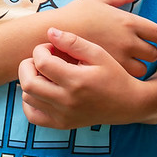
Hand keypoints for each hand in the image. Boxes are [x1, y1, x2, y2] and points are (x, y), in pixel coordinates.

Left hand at [19, 29, 141, 129]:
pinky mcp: (61, 124)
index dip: (40, 50)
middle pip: (28, 83)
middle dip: (28, 65)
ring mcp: (63, 115)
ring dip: (30, 81)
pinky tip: (41, 90)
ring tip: (45, 73)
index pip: (41, 62)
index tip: (51, 47)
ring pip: (28, 97)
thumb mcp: (99, 54)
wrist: (129, 104)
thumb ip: (73, 42)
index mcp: (77, 81)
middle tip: (41, 59)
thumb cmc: (114, 75)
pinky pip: (32, 116)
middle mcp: (67, 101)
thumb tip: (50, 32)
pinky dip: (30, 101)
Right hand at [44, 0, 156, 76]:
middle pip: (154, 54)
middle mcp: (128, 41)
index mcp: (128, 22)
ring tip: (127, 64)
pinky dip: (125, 77)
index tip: (153, 39)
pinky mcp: (107, 74)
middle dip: (149, 54)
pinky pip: (126, 80)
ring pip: (142, 70)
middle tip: (139, 53)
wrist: (51, 37)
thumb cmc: (74, 15)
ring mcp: (119, 60)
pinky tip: (115, 72)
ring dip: (138, 67)